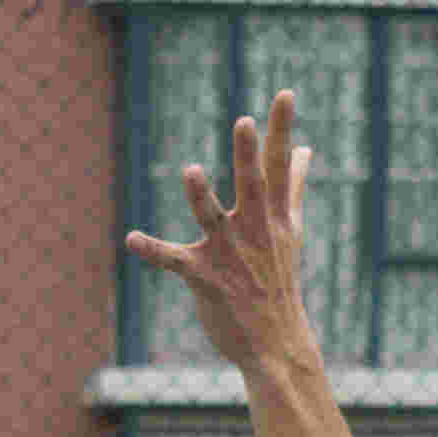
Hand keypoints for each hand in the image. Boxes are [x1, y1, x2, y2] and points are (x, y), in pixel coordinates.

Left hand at [125, 93, 316, 367]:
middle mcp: (254, 230)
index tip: (284, 94)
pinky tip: (131, 238)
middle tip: (244, 122)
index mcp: (274, 215)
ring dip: (202, 195)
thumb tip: (306, 151)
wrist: (277, 342)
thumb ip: (293, 187)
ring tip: (192, 170)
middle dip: (248, 155)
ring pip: (213, 218)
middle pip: (252, 185)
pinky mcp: (205, 279)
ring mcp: (230, 253)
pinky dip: (153, 250)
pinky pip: (175, 261)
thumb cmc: (279, 280)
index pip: (280, 165)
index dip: (281, 129)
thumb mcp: (290, 230)